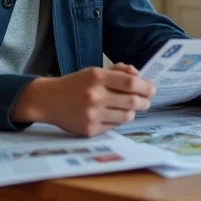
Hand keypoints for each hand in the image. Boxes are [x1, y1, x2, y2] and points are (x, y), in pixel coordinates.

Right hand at [11, 63, 153, 135]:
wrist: (48, 100)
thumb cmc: (75, 84)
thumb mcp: (94, 71)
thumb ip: (117, 71)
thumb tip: (138, 74)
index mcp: (96, 77)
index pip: (130, 83)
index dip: (145, 87)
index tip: (152, 89)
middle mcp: (95, 96)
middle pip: (132, 102)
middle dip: (144, 101)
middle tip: (146, 101)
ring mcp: (92, 115)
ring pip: (126, 116)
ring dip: (132, 112)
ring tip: (129, 108)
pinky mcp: (89, 129)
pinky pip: (114, 126)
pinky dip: (117, 120)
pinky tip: (112, 115)